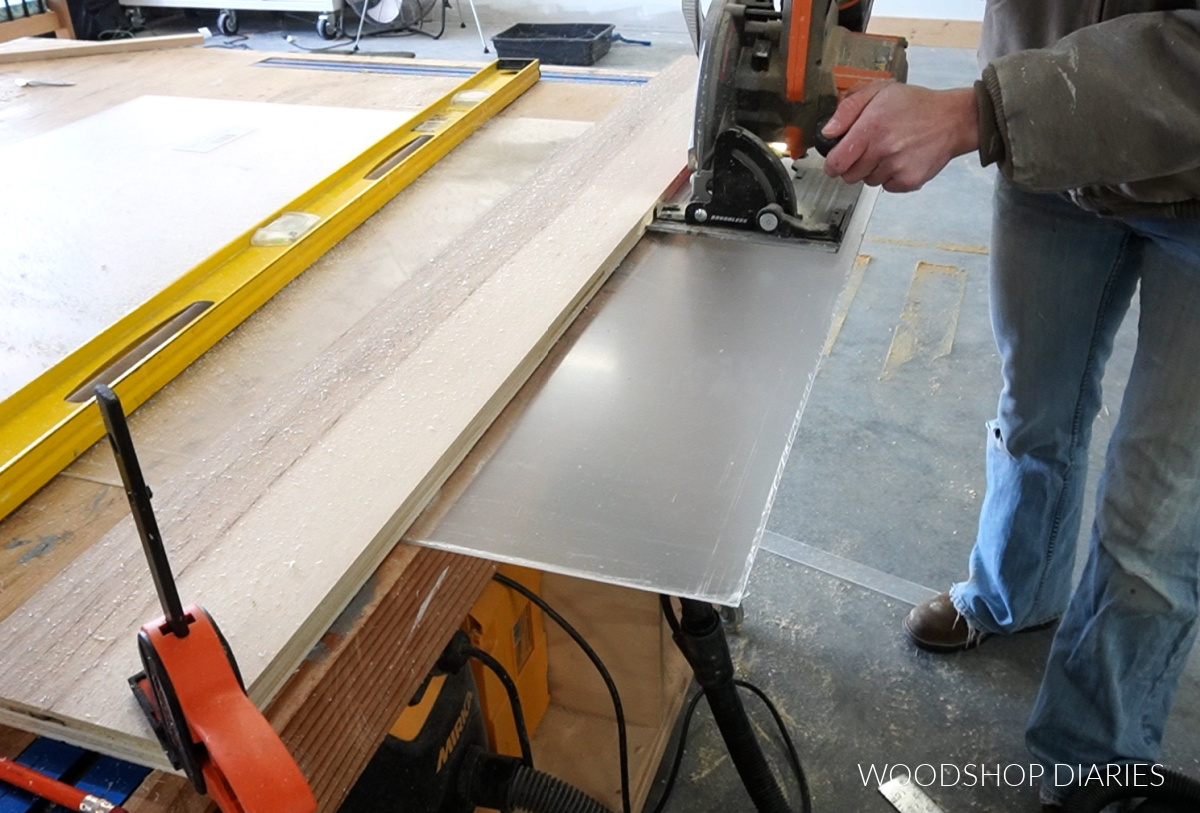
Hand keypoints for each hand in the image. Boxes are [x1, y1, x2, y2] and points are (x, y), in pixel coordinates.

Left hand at [821, 81, 979, 192]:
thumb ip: (848, 110)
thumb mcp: (879, 92)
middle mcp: (883, 149)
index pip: (837, 161)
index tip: (834, 162)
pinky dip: (890, 177)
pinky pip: (886, 187)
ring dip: (872, 170)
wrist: (953, 120)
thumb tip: (828, 131)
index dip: (831, 164)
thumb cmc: (916, 105)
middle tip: (866, 151)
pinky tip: (900, 160)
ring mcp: (897, 167)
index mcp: (871, 127)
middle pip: (849, 176)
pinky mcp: (909, 180)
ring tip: (888, 151)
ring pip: (868, 182)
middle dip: (852, 166)